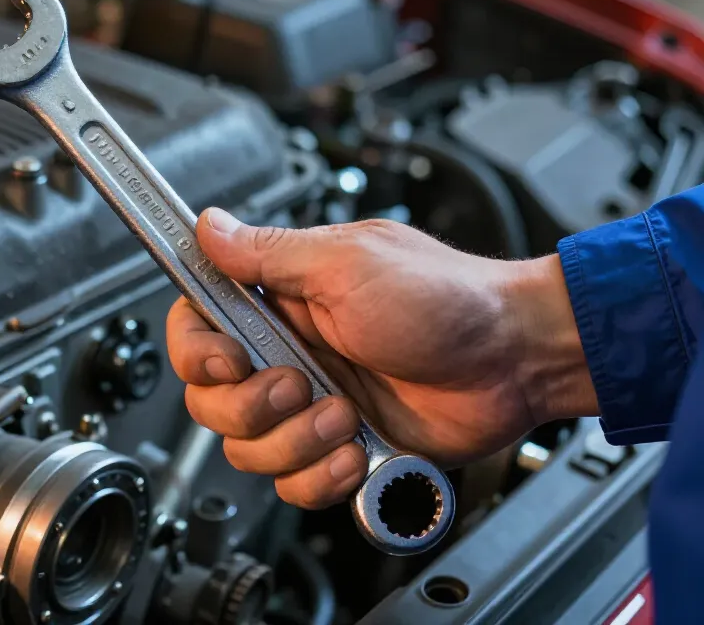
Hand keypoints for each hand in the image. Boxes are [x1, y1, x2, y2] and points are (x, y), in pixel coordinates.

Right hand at [166, 209, 596, 508]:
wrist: (515, 359)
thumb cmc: (448, 297)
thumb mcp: (347, 262)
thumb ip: (268, 253)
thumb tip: (209, 226)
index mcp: (278, 303)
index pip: (195, 328)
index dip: (196, 352)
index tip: (228, 359)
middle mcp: (287, 355)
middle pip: (209, 400)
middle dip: (249, 404)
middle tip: (298, 384)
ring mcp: (311, 407)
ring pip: (248, 449)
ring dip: (295, 439)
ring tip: (346, 413)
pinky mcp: (339, 451)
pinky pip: (294, 485)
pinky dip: (322, 474)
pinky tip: (357, 447)